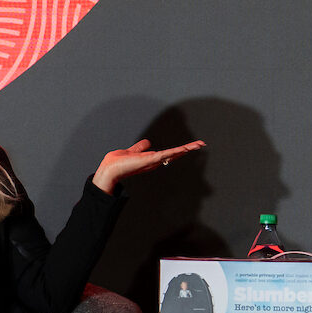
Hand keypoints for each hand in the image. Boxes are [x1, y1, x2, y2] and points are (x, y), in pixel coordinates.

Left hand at [91, 139, 207, 193]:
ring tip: (198, 145)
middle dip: (188, 148)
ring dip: (186, 149)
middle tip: (201, 144)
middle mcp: (155, 161)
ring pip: (173, 154)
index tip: (191, 146)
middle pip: (175, 154)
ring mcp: (153, 161)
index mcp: (151, 159)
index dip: (180, 149)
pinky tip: (185, 149)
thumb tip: (147, 142)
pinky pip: (166, 155)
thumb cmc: (118, 162)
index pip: (169, 153)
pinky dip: (175, 151)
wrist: (110, 169)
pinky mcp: (150, 160)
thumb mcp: (132, 151)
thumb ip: (140, 147)